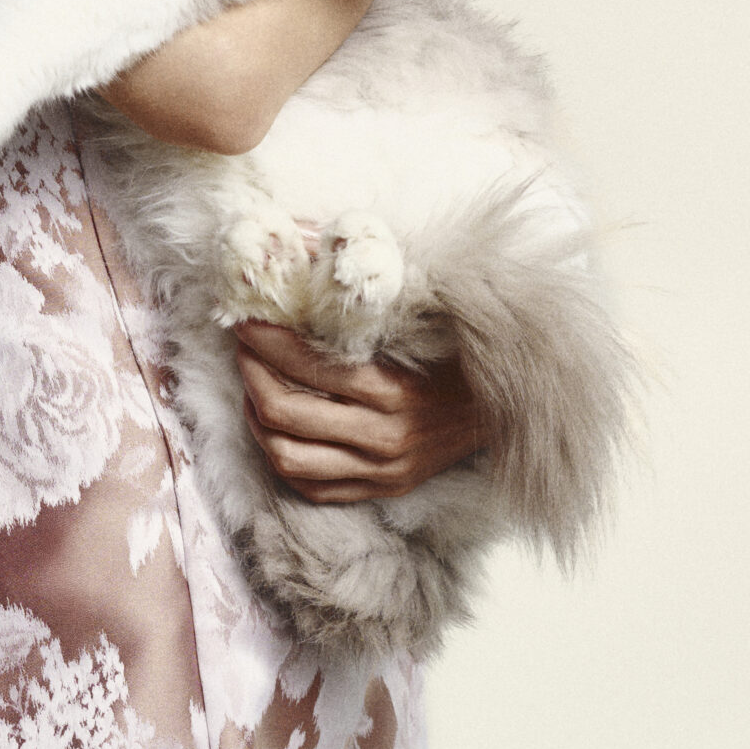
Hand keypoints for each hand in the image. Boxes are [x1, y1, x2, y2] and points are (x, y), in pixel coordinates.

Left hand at [233, 321, 492, 504]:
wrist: (504, 409)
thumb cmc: (455, 356)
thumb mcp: (417, 326)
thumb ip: (361, 307)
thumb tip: (305, 259)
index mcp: (391, 391)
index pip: (305, 368)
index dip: (265, 341)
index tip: (247, 320)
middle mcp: (382, 437)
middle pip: (285, 414)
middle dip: (252, 375)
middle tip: (244, 348)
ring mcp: (381, 471)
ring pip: (289, 458)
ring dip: (257, 422)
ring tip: (253, 391)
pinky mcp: (381, 489)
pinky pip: (312, 487)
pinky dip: (283, 459)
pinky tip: (276, 430)